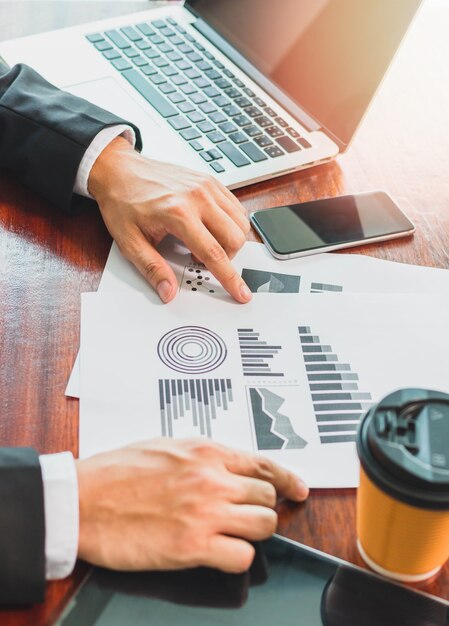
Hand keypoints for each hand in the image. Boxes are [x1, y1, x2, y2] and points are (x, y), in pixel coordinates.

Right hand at [76, 438, 308, 572]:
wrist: (82, 500)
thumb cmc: (116, 472)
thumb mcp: (165, 447)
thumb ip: (203, 456)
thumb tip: (229, 467)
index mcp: (205, 451)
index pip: (263, 465)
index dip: (287, 479)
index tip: (298, 489)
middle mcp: (211, 479)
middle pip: (268, 498)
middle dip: (262, 508)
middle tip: (247, 516)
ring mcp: (205, 513)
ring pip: (264, 526)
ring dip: (252, 533)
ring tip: (232, 534)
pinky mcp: (193, 546)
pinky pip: (242, 557)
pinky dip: (237, 557)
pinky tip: (220, 553)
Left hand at [88, 137, 251, 303]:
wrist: (118, 170)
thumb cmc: (122, 202)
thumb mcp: (130, 242)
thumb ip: (152, 269)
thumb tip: (168, 291)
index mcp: (178, 214)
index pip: (214, 254)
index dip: (230, 278)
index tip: (241, 293)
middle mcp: (198, 197)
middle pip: (235, 238)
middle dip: (227, 258)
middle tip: (202, 259)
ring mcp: (206, 186)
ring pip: (241, 222)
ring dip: (231, 240)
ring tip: (206, 242)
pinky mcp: (210, 180)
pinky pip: (236, 206)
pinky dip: (231, 223)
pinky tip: (211, 227)